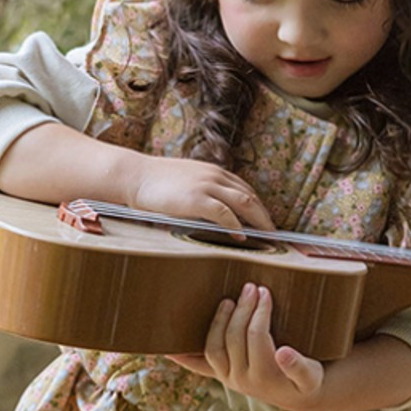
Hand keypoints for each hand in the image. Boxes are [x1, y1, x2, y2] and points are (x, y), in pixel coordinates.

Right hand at [129, 158, 274, 231]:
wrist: (135, 176)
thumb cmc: (156, 185)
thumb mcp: (187, 184)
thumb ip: (204, 194)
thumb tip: (217, 217)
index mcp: (214, 172)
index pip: (245, 189)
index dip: (259, 207)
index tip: (268, 222)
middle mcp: (215, 176)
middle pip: (250, 196)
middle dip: (265, 216)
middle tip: (275, 235)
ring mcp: (206, 186)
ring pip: (243, 202)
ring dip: (258, 221)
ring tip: (267, 237)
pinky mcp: (197, 199)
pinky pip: (224, 213)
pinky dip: (237, 225)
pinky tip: (243, 237)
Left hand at [169, 283, 325, 410]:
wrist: (299, 396)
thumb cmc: (307, 379)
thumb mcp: (310, 376)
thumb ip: (299, 366)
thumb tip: (283, 352)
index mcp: (264, 376)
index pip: (257, 337)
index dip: (260, 313)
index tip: (265, 292)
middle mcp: (241, 380)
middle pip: (234, 338)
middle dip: (243, 310)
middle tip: (252, 288)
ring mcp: (227, 377)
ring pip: (213, 347)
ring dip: (218, 321)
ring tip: (229, 301)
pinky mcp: (219, 374)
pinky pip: (196, 364)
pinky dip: (181, 354)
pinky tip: (167, 345)